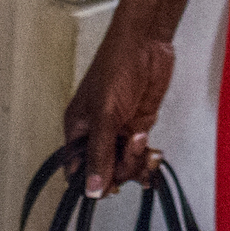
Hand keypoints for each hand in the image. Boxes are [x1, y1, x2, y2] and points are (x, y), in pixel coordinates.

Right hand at [62, 21, 175, 196]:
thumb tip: (92, 187)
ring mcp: (119, 130)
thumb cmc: (116, 64)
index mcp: (78, 129)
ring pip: (125, 165)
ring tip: (142, 140)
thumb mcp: (104, 112)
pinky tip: (152, 151)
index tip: (108, 184)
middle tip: (129, 151)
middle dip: (119, 168)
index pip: (77, 169)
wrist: (148, 43)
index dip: (91, 182)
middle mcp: (97, 133)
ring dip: (136, 161)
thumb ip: (100, 152)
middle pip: (104, 171)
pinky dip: (148, 157)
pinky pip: (141, 153)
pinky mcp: (139, 125)